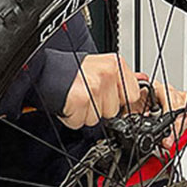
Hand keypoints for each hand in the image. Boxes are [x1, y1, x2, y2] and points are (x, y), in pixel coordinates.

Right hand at [60, 54, 186, 128]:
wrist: (44, 69)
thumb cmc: (71, 70)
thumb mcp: (101, 66)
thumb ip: (121, 78)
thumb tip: (142, 84)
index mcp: (115, 64)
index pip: (132, 94)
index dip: (117, 100)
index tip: (105, 95)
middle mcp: (107, 74)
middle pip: (114, 109)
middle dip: (99, 107)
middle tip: (86, 94)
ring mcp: (95, 86)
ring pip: (98, 118)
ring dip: (85, 113)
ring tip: (77, 97)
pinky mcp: (80, 99)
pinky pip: (82, 121)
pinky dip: (73, 117)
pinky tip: (70, 103)